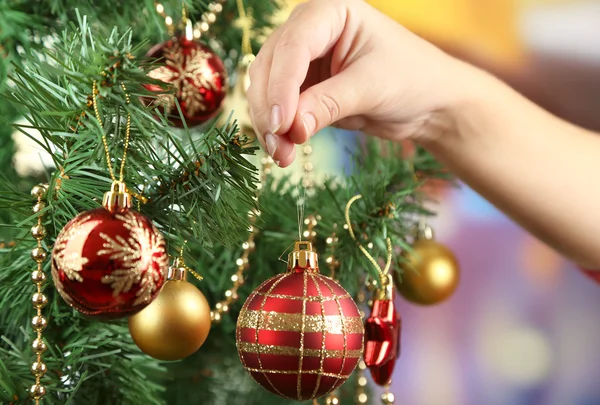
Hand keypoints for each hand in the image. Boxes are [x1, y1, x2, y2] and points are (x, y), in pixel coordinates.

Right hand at [247, 0, 474, 166]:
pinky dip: (276, 130)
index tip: (281, 124)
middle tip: (278, 145)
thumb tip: (291, 128)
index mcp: (331, 12)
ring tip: (281, 156)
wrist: (428, 102)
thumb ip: (328, 104)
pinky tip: (283, 151)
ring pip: (265, 87)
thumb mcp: (372, 89)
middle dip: (270, 108)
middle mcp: (310, 30)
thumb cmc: (412, 79)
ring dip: (268, 122)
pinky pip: (278, 107)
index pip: (293, 46)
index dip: (281, 86)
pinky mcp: (303, 87)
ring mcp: (303, 59)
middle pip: (270, 66)